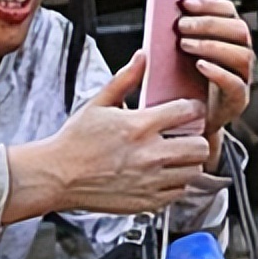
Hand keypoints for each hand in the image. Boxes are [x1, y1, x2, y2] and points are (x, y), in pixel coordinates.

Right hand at [3, 51, 211, 220]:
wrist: (58, 176)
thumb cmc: (75, 141)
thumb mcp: (98, 103)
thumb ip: (125, 79)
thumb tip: (142, 57)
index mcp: (139, 126)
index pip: (187, 112)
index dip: (194, 108)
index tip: (191, 110)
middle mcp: (150, 154)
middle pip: (199, 146)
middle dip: (197, 138)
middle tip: (186, 136)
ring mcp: (150, 181)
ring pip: (193, 171)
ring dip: (188, 162)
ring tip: (175, 157)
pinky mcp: (147, 202)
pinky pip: (179, 192)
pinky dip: (176, 183)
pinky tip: (162, 175)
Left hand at [176, 0, 254, 160]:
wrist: (186, 124)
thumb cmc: (181, 85)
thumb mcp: (176, 56)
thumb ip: (176, 36)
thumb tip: (160, 13)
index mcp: (227, 39)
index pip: (228, 12)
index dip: (209, 4)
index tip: (185, 2)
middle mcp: (239, 55)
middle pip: (239, 30)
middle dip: (209, 24)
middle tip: (180, 25)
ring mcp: (242, 78)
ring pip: (241, 55)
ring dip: (212, 45)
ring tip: (184, 45)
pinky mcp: (237, 100)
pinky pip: (235, 84)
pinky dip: (218, 72)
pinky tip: (200, 66)